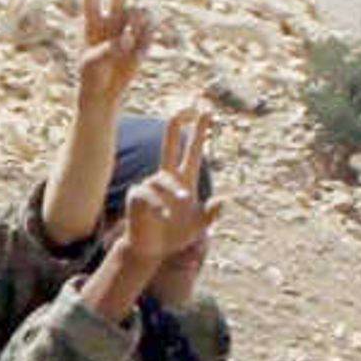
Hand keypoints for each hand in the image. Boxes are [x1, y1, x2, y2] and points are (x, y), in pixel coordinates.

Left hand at [74, 0, 153, 121]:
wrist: (105, 92)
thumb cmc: (92, 76)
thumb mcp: (92, 64)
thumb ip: (107, 49)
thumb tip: (126, 39)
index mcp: (92, 24)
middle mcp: (111, 21)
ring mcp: (128, 28)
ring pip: (138, 13)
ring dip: (137, 23)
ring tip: (128, 42)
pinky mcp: (142, 39)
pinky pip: (150, 30)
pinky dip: (145, 39)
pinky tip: (136, 52)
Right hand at [118, 110, 217, 273]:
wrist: (153, 251)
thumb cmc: (176, 235)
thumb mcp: (200, 226)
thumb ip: (212, 214)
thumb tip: (223, 200)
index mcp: (185, 180)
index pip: (193, 151)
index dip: (200, 133)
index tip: (208, 112)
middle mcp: (167, 178)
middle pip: (170, 146)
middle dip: (177, 127)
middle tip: (185, 108)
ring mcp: (150, 186)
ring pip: (162, 178)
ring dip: (174, 187)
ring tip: (184, 198)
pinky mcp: (137, 198)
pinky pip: (148, 195)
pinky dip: (159, 205)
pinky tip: (165, 217)